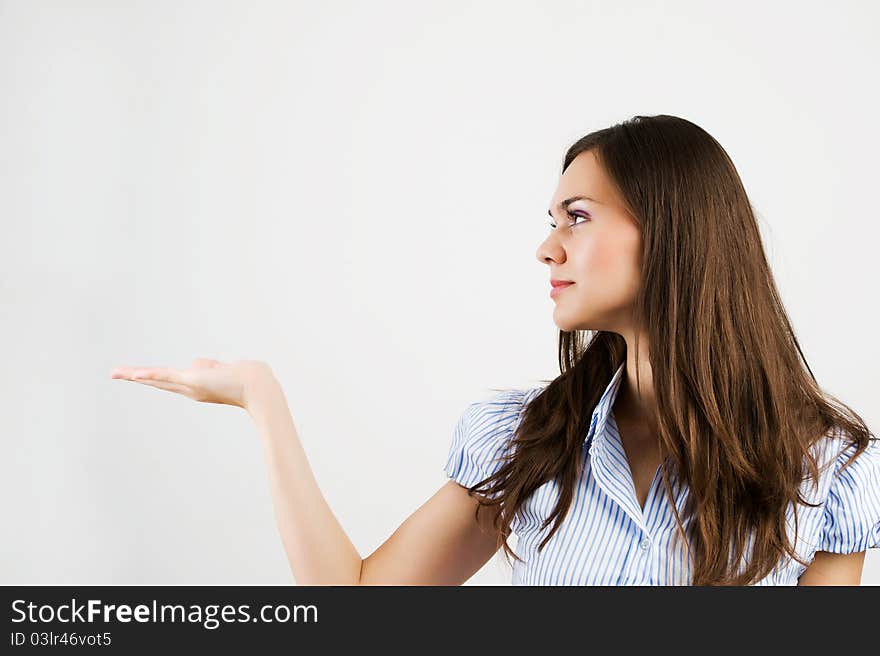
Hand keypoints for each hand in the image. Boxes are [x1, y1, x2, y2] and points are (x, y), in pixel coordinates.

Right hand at [110, 358, 274, 409]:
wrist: (259, 387)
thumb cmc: (247, 378)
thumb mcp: (224, 369)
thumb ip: (211, 366)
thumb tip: (199, 363)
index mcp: (197, 386)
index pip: (169, 380)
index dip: (151, 377)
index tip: (134, 374)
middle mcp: (191, 389)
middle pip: (158, 381)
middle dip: (135, 376)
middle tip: (113, 373)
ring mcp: (191, 386)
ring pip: (158, 379)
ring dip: (136, 375)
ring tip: (116, 373)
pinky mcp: (194, 381)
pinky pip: (168, 376)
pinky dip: (152, 375)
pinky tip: (136, 374)